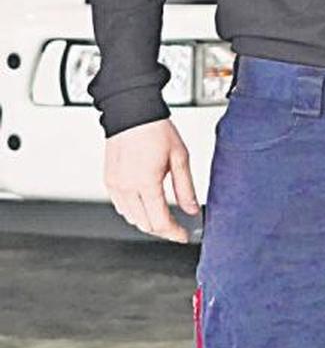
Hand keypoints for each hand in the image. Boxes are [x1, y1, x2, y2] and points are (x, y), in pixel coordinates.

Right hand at [104, 118, 199, 242]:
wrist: (132, 112)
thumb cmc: (155, 129)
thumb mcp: (179, 157)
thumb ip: (185, 188)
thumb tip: (192, 210)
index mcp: (146, 183)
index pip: (160, 221)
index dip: (174, 233)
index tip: (183, 236)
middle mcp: (126, 187)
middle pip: (144, 224)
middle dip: (162, 229)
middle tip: (177, 226)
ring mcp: (114, 185)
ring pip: (131, 218)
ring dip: (147, 221)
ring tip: (163, 214)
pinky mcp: (108, 181)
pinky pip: (121, 206)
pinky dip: (134, 211)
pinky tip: (145, 203)